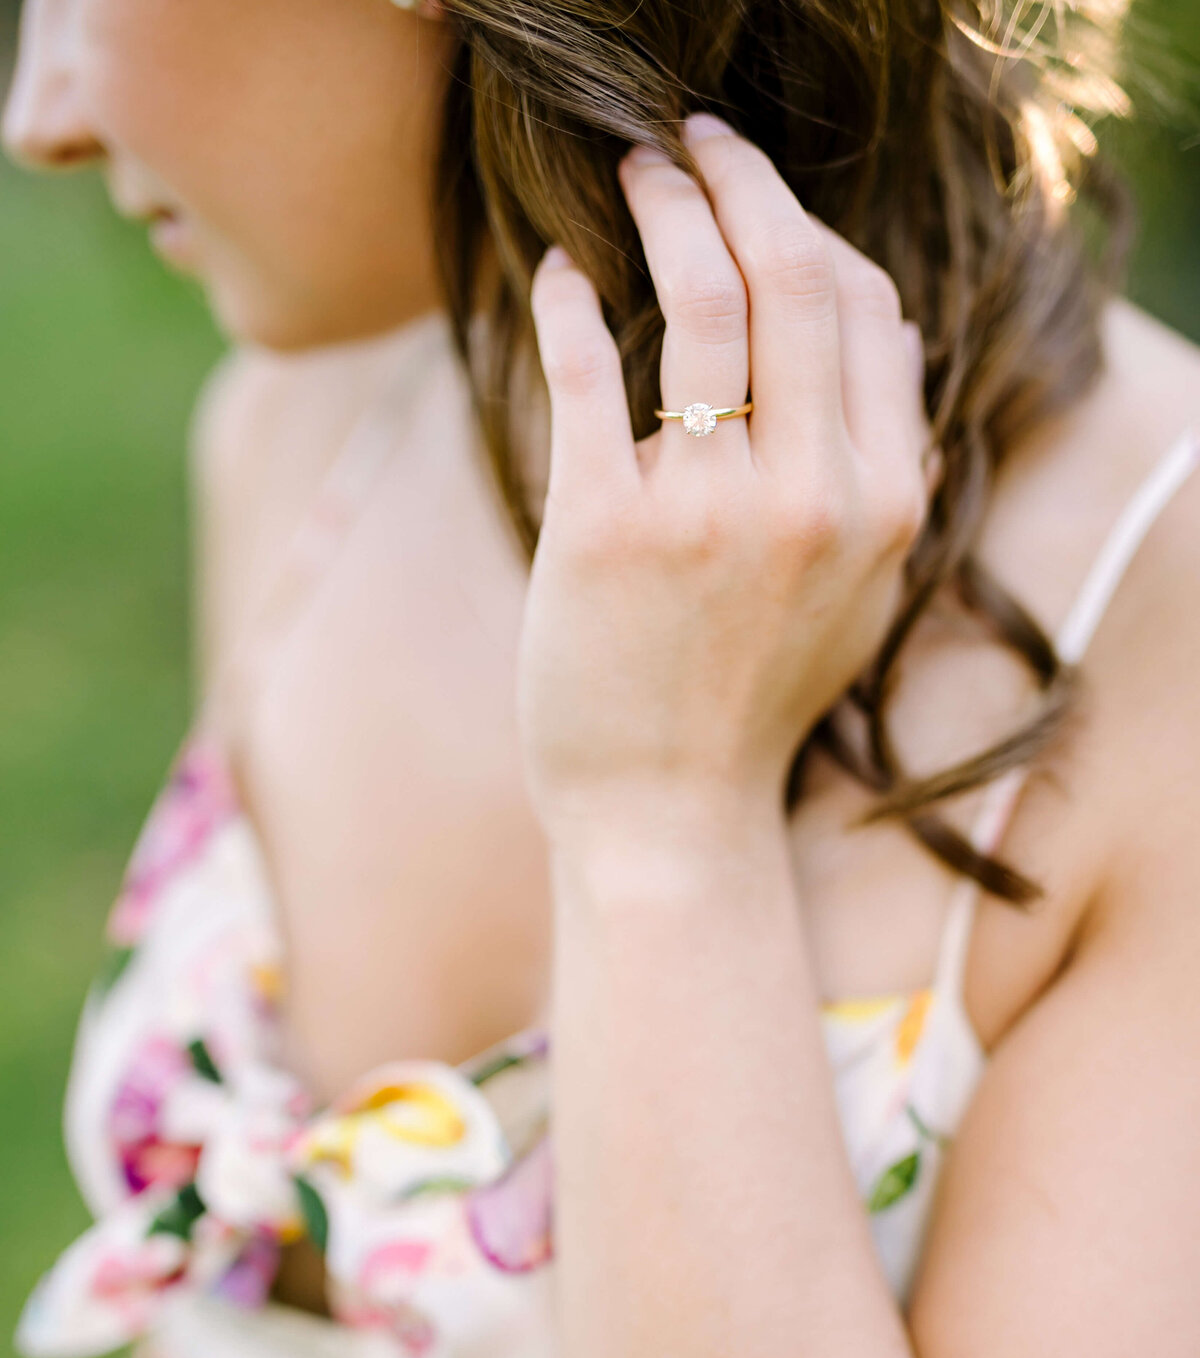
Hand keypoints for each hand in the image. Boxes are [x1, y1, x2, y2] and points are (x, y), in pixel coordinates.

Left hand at [519, 112, 933, 852]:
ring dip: (665, 211)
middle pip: (795, 279)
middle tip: (695, 143)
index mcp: (884, 503)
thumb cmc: (750, 700)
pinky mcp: (604, 529)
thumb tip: (889, 337)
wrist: (669, 812)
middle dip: (742, 182)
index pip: (866, 312)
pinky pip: (590, 372)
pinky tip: (560, 275)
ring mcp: (708, 512)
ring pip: (701, 303)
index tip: (762, 199)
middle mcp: (813, 497)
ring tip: (632, 174)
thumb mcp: (858, 592)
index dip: (811, 231)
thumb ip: (884, 469)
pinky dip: (571, 303)